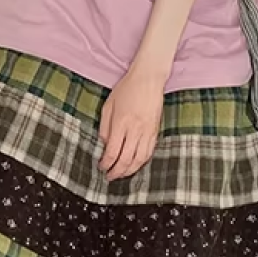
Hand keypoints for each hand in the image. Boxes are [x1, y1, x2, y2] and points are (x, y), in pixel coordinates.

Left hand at [98, 66, 165, 180]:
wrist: (148, 79)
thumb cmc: (126, 89)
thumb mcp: (108, 105)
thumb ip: (105, 127)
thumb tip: (105, 145)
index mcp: (121, 122)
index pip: (113, 151)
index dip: (106, 163)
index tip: (102, 167)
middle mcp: (135, 129)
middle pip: (126, 159)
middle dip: (116, 172)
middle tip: (109, 177)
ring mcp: (147, 131)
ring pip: (139, 159)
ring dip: (129, 171)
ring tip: (121, 174)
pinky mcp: (155, 131)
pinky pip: (149, 152)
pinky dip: (141, 162)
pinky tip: (135, 165)